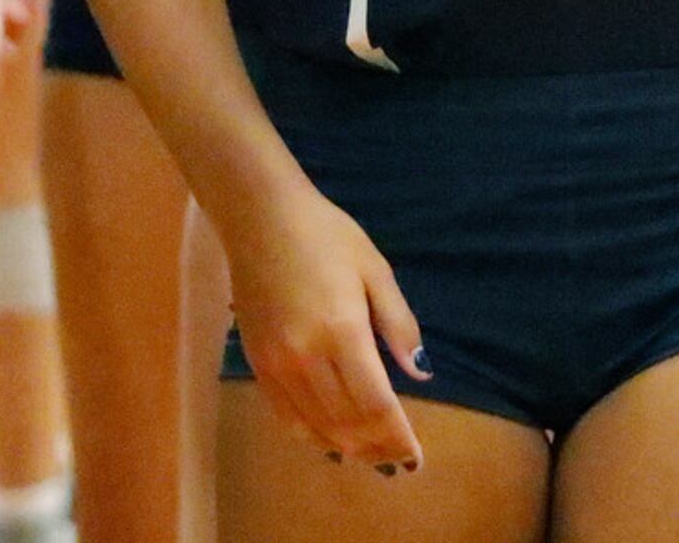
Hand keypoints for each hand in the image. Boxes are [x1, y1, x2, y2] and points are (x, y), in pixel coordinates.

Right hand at [222, 179, 430, 472]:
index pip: (375, 405)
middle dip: (378, 449)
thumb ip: (398, 322)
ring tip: (373, 457)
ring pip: (316, 427)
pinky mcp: (257, 363)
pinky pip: (286, 416)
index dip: (397, 436)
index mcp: (342, 330)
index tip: (417, 456)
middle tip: (400, 462)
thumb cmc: (325, 234)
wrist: (260, 216)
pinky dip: (312, 436)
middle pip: (347, 424)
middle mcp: (307, 357)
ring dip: (348, 448)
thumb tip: (421, 372)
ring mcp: (277, 364)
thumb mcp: (374, 267)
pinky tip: (331, 441)